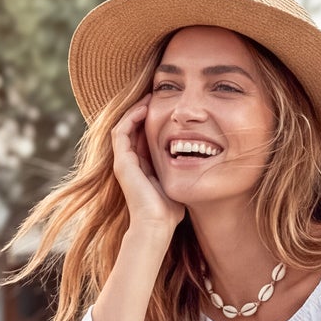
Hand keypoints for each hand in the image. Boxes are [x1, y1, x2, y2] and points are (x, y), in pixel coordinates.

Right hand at [112, 101, 184, 238]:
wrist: (157, 225)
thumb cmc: (170, 210)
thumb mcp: (177, 183)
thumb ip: (181, 171)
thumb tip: (199, 162)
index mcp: (141, 167)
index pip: (142, 136)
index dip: (152, 120)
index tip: (167, 108)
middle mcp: (129, 163)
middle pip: (132, 129)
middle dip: (143, 111)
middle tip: (156, 95)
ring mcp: (123, 162)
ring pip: (124, 126)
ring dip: (136, 110)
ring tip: (150, 97)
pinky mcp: (122, 162)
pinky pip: (121, 131)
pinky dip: (131, 118)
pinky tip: (145, 108)